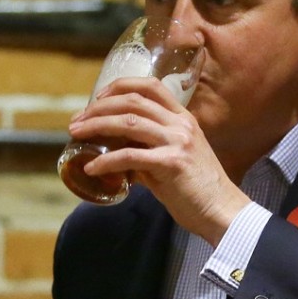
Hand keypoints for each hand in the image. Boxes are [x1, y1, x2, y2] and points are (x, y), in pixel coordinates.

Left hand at [68, 77, 249, 245]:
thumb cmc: (196, 189)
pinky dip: (105, 162)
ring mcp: (177, 141)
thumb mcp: (172, 159)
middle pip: (132, 101)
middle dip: (98, 108)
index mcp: (182, 118)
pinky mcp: (171, 163)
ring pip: (128, 123)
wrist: (222, 212)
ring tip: (75, 134)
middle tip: (76, 120)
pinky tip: (91, 168)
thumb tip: (116, 155)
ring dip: (96, 126)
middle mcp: (180, 124)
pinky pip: (129, 157)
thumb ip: (147, 151)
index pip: (150, 86)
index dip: (120, 86)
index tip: (97, 98)